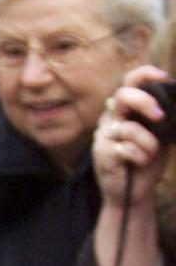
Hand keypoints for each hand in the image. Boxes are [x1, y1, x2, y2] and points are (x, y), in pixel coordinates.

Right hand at [94, 65, 171, 211]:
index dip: (145, 74)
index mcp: (125, 110)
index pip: (129, 81)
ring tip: (150, 154)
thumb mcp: (162, 133)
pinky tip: (137, 163)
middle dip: (145, 102)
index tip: (164, 77)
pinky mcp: (101, 153)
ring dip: (149, 144)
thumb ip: (164, 116)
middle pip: (123, 95)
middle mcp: (111, 118)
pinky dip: (141, 157)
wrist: (135, 191)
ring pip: (130, 128)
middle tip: (160, 117)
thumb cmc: (148, 160)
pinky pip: (127, 149)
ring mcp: (103, 136)